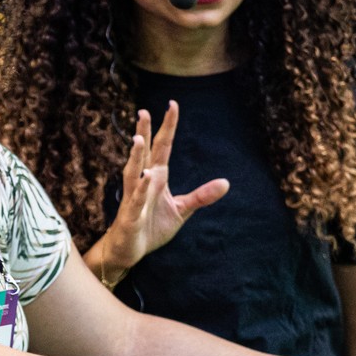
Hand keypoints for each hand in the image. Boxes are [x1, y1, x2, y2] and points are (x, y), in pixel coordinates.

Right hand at [91, 102, 228, 281]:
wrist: (129, 250)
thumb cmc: (151, 227)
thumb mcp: (181, 210)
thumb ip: (201, 196)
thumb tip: (226, 183)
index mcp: (156, 177)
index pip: (162, 147)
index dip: (167, 126)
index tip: (172, 105)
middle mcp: (143, 182)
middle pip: (144, 153)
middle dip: (144, 132)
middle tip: (143, 111)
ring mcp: (134, 198)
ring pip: (133, 172)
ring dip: (136, 156)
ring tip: (139, 139)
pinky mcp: (131, 215)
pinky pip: (136, 199)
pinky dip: (141, 188)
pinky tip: (146, 176)